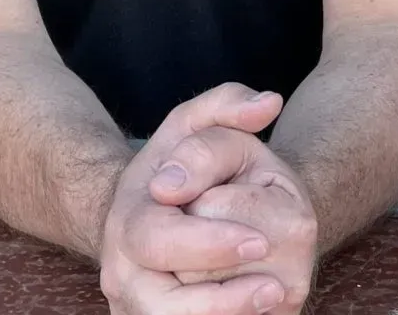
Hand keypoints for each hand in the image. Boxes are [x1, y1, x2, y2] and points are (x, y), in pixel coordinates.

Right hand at [98, 83, 291, 314]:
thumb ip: (228, 104)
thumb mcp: (195, 126)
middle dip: (222, 294)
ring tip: (273, 297)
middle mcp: (122, 271)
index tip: (260, 239)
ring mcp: (134, 307)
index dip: (210, 244)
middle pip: (163, 300)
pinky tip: (257, 313)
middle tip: (275, 283)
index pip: (158, 239)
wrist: (153, 215)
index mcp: (129, 218)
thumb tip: (268, 103)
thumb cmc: (182, 168)